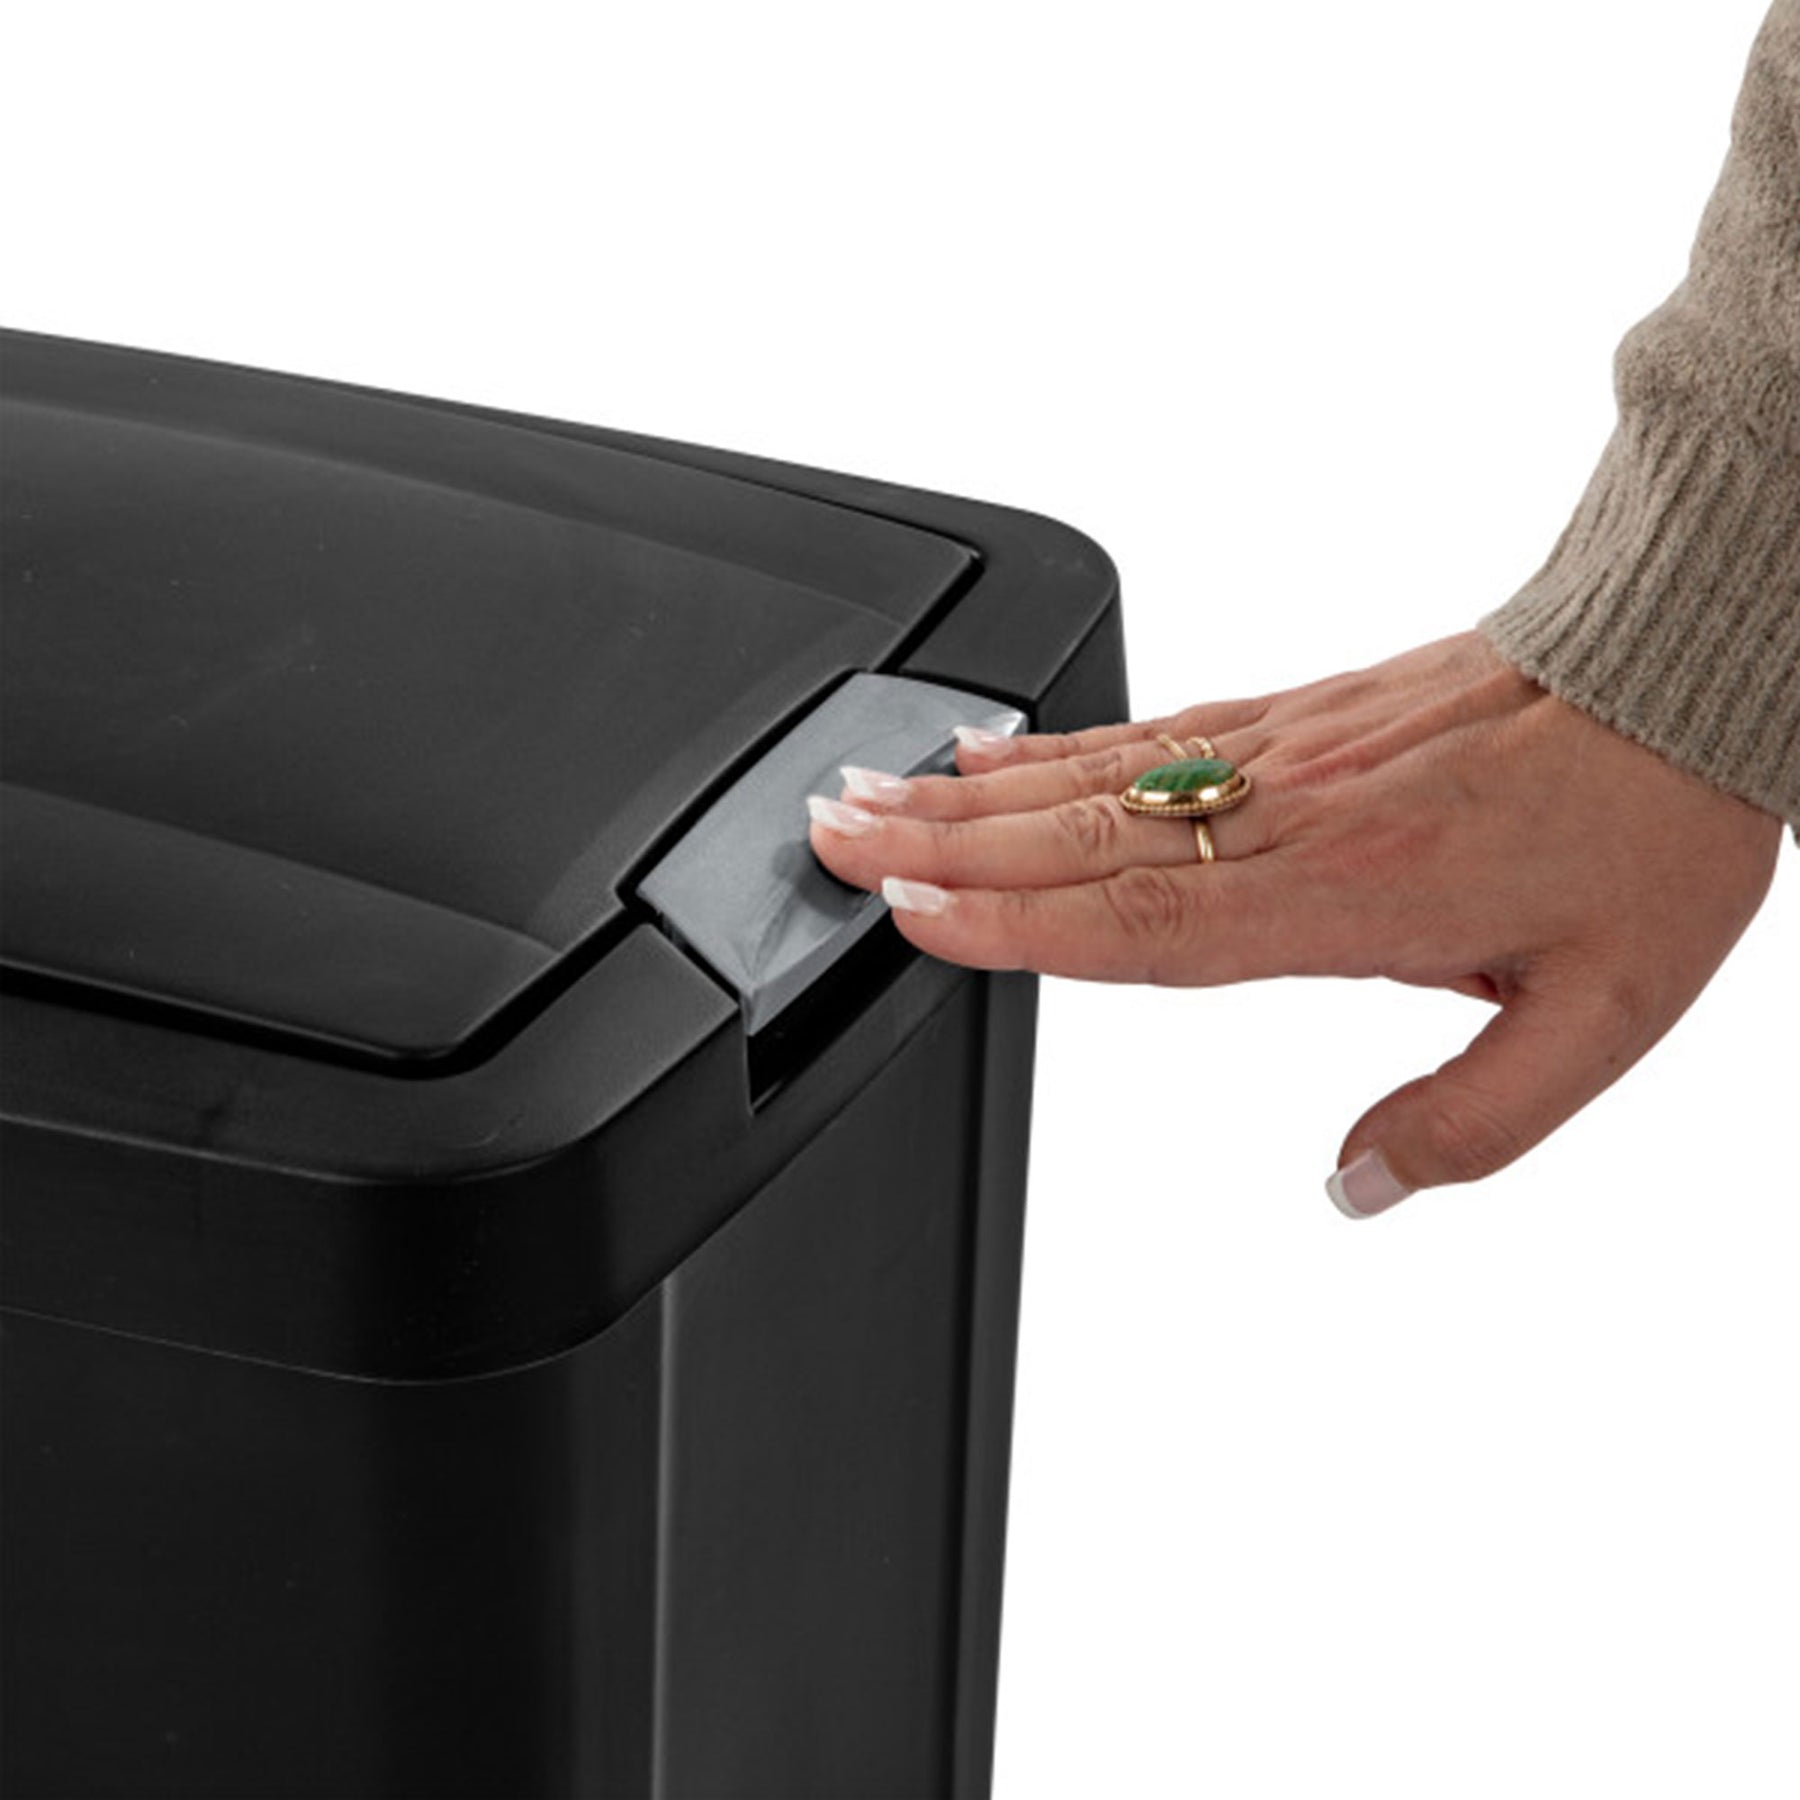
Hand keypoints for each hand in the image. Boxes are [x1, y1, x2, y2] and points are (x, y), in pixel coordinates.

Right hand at [807, 633, 1782, 1214]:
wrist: (1683, 670)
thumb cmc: (1648, 833)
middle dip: (939, 841)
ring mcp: (1279, 750)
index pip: (1143, 917)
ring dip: (967, 786)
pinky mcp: (1290, 710)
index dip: (1013, 919)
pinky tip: (988, 746)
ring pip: (1092, 771)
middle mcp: (1289, 812)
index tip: (907, 911)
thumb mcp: (1602, 1019)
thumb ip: (1470, 1122)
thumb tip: (1356, 1189)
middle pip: (1080, 834)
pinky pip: (1145, 725)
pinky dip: (1049, 741)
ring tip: (864, 787)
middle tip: (826, 835)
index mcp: (1347, 893)